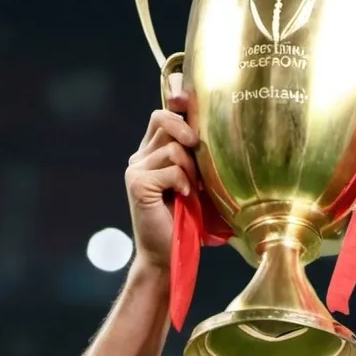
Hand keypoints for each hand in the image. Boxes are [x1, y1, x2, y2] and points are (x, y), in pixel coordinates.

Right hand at [124, 74, 198, 270]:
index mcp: (152, 153)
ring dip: (191, 170)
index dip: (176, 101)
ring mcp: (135, 169)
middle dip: (190, 138)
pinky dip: (183, 183)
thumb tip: (220, 131)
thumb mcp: (198, 184)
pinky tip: (183, 199)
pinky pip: (171, 168)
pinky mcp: (137, 183)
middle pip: (166, 120)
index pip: (162, 112)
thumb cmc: (188, 224)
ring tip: (191, 192)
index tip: (190, 99)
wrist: (169, 256)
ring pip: (173, 146)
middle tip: (200, 166)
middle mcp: (140, 157)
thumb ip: (199, 159)